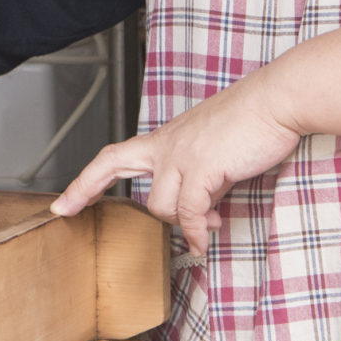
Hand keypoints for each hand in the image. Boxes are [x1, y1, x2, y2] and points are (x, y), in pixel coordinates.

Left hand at [51, 76, 300, 255]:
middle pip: (111, 163)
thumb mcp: (215, 153)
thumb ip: (199, 182)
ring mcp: (180, 155)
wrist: (278, 101)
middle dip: (83, 189)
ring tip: (209, 224)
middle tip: (63, 212)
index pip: (115, 155)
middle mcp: (167, 144)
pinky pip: (189, 213)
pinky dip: (197, 232)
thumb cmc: (253, 123)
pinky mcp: (201, 167)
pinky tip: (205, 240)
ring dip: (182, 223)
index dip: (88, 178)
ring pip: (159, 205)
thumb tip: (200, 213)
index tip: (67, 199)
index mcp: (167, 138)